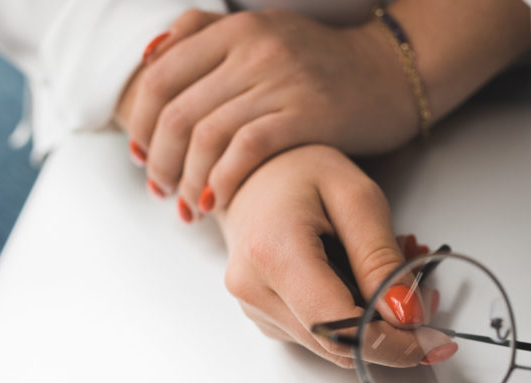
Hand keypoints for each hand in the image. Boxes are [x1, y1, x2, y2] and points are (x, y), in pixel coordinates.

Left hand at [116, 9, 416, 220]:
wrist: (390, 72)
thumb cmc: (320, 62)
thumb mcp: (261, 31)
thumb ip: (205, 33)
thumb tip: (150, 56)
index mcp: (234, 30)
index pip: (159, 78)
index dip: (139, 124)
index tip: (140, 154)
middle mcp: (252, 49)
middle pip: (177, 113)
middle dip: (159, 160)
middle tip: (161, 189)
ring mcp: (280, 81)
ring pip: (206, 136)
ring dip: (188, 179)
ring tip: (188, 205)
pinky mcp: (307, 115)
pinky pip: (247, 151)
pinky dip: (223, 180)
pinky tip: (218, 201)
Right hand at [218, 145, 453, 367]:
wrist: (255, 173)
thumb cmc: (303, 172)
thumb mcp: (357, 198)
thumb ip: (381, 259)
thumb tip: (406, 317)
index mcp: (273, 253)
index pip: (338, 327)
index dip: (392, 345)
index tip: (434, 340)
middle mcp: (254, 290)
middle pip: (338, 344)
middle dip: (392, 333)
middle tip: (426, 295)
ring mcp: (255, 308)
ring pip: (333, 346)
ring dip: (375, 325)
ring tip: (396, 277)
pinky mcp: (265, 317)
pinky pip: (320, 335)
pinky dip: (353, 318)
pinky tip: (363, 283)